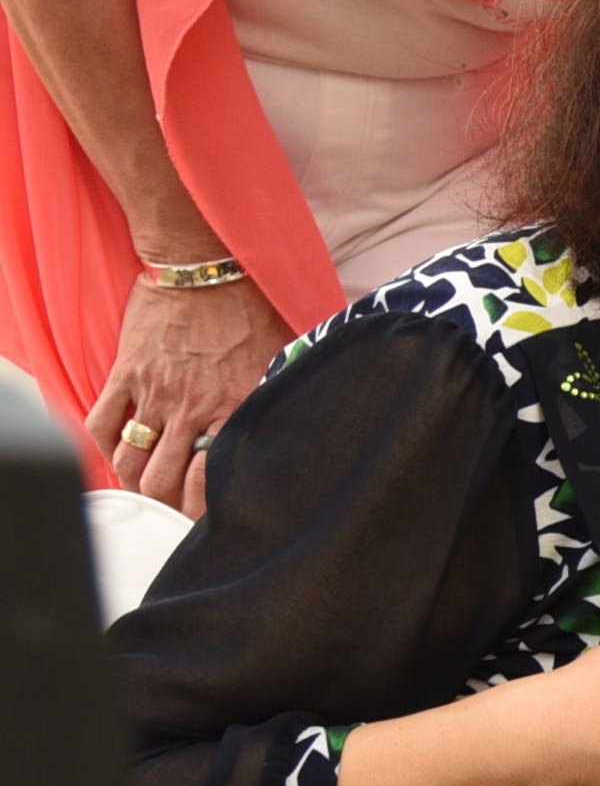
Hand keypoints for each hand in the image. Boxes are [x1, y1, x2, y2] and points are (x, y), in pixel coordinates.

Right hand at [96, 269, 294, 514]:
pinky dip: (106, 447)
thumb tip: (310, 426)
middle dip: (166, 505)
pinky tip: (119, 453)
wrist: (206, 266)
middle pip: (164, 482)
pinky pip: (103, 423)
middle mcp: (195, 408)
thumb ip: (283, 398)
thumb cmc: (251, 310)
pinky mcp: (128, 373)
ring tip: (146, 486)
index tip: (209, 519)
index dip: (207, 510)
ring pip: (131, 461)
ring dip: (134, 481)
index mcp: (238, 409)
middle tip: (172, 509)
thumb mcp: (283, 359)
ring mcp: (157, 392)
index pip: (215, 481)